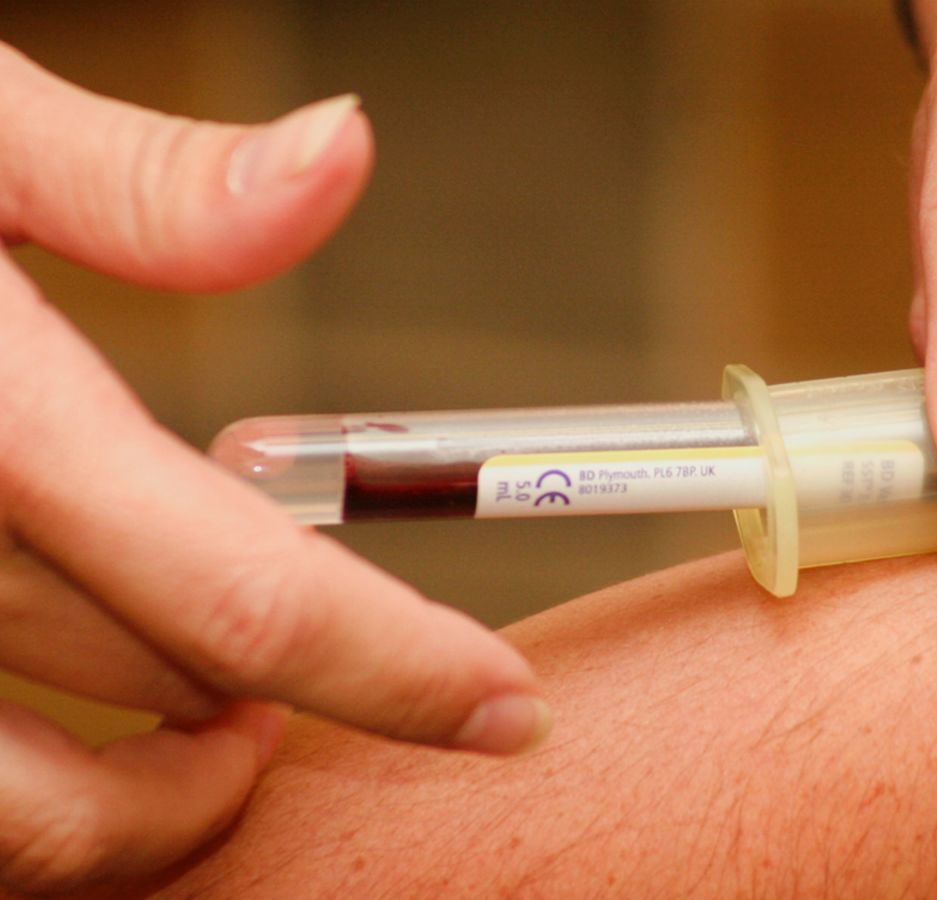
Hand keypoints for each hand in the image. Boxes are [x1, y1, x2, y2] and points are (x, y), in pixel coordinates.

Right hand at [0, 45, 548, 892]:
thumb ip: (139, 176)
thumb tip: (346, 153)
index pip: (240, 596)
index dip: (403, 673)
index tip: (508, 712)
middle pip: (122, 729)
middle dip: (252, 746)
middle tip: (320, 704)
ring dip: (120, 817)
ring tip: (202, 739)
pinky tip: (36, 717)